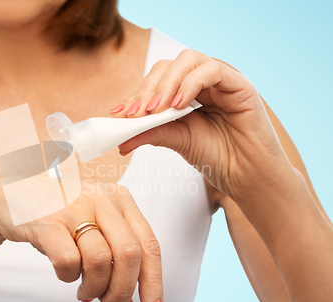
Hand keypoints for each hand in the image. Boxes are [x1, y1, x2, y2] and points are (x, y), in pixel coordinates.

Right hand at [0, 179, 162, 301]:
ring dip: (95, 289)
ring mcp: (74, 207)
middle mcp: (101, 199)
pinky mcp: (47, 221)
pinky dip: (68, 278)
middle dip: (123, 291)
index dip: (154, 282)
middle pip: (130, 255)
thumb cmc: (59, 217)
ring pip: (101, 261)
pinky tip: (65, 274)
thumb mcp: (94, 233)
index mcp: (120, 200)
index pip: (149, 245)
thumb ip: (115, 266)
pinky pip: (69, 262)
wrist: (13, 197)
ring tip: (84, 292)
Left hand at [111, 49, 292, 198]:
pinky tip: (179, 105)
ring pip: (188, 61)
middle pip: (168, 66)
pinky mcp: (239, 84)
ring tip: (155, 110)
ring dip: (166, 83)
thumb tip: (120, 139)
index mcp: (187, 91)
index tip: (118, 113)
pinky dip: (191, 84)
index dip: (136, 94)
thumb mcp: (176, 141)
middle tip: (134, 113)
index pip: (157, 80)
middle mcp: (203, 80)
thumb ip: (150, 133)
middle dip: (148, 88)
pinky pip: (212, 70)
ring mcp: (221, 79)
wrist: (247, 176)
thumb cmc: (216, 156)